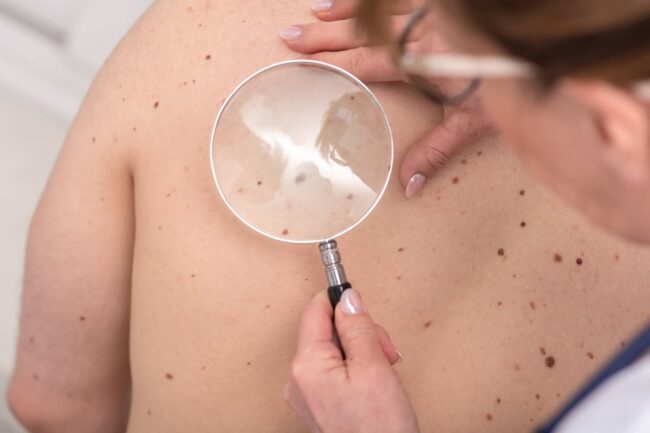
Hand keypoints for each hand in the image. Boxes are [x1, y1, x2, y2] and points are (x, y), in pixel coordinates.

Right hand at [280, 0, 494, 197]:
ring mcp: (433, 12)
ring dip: (346, 10)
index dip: (335, 62)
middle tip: (292, 36)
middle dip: (326, 35)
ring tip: (315, 12)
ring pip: (380, 7)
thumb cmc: (513, 85)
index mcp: (423, 61)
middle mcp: (423, 31)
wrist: (542, 52)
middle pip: (365, 32)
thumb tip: (408, 184)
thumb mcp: (472, 123)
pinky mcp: (441, 4)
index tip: (305, 61)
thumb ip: (437, 150)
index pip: (368, 61)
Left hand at [285, 289, 418, 432]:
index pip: (315, 311)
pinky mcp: (318, 406)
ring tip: (383, 370)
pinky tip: (374, 383)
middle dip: (358, 332)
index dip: (340, 301)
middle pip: (326, 331)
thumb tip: (347, 297)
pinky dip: (356, 369)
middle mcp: (298, 379)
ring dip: (361, 351)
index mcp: (306, 365)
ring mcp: (306, 395)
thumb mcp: (374, 367)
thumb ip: (358, 327)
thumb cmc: (379, 429)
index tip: (361, 302)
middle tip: (384, 350)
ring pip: (333, 351)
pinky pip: (333, 372)